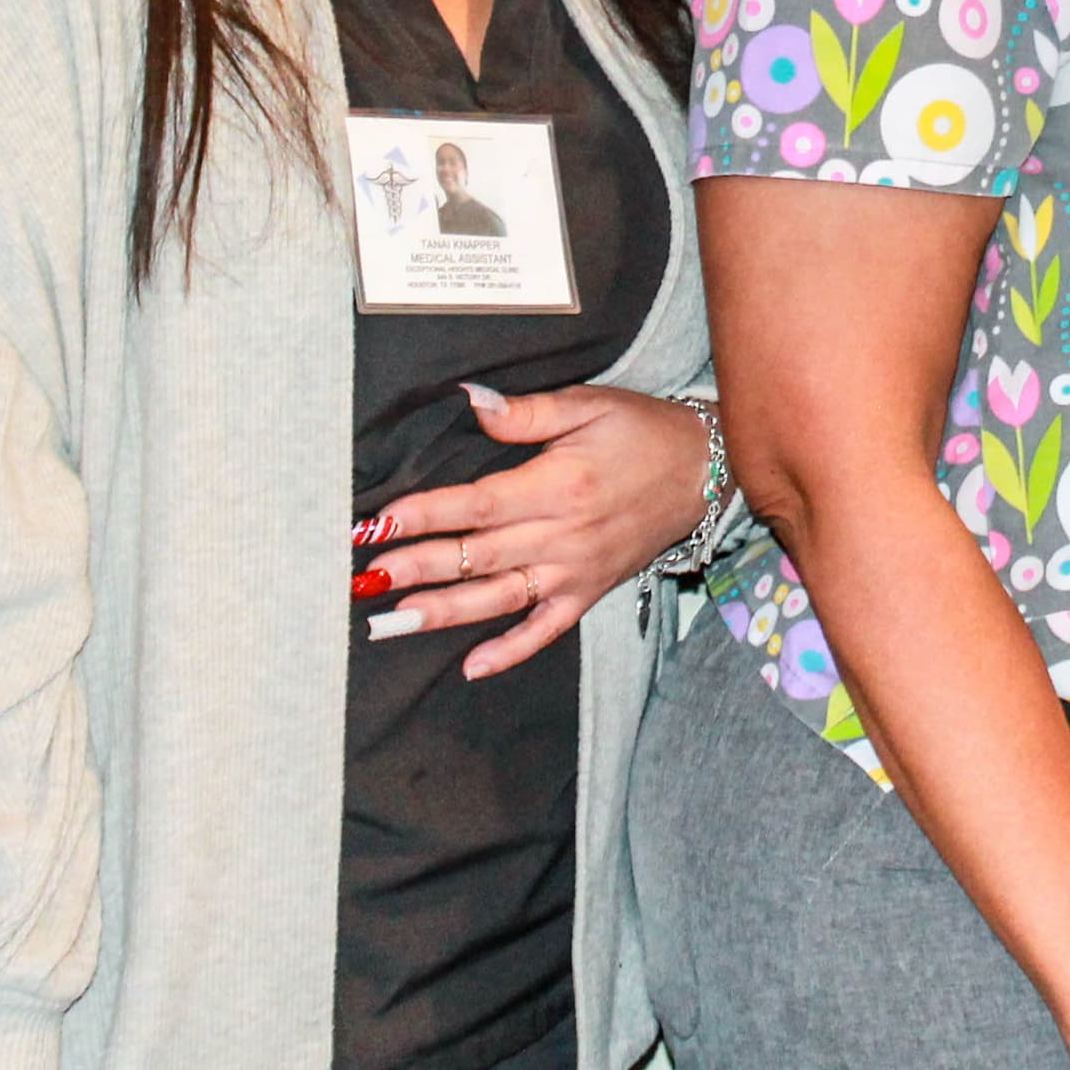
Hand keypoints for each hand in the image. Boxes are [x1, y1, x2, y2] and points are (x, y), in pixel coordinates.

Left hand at [355, 386, 707, 679]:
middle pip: (476, 556)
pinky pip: (545, 630)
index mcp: (558, 486)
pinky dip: (509, 651)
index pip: (477, 505)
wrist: (705, 471)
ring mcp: (574, 572)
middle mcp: (563, 536)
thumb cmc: (642, 432)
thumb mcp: (589, 405)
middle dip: (416, 566)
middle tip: (364, 577)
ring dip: (442, 612)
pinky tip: (470, 667)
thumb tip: (471, 402)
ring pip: (498, 598)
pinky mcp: (588, 593)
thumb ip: (527, 412)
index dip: (425, 514)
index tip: (379, 523)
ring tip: (390, 622)